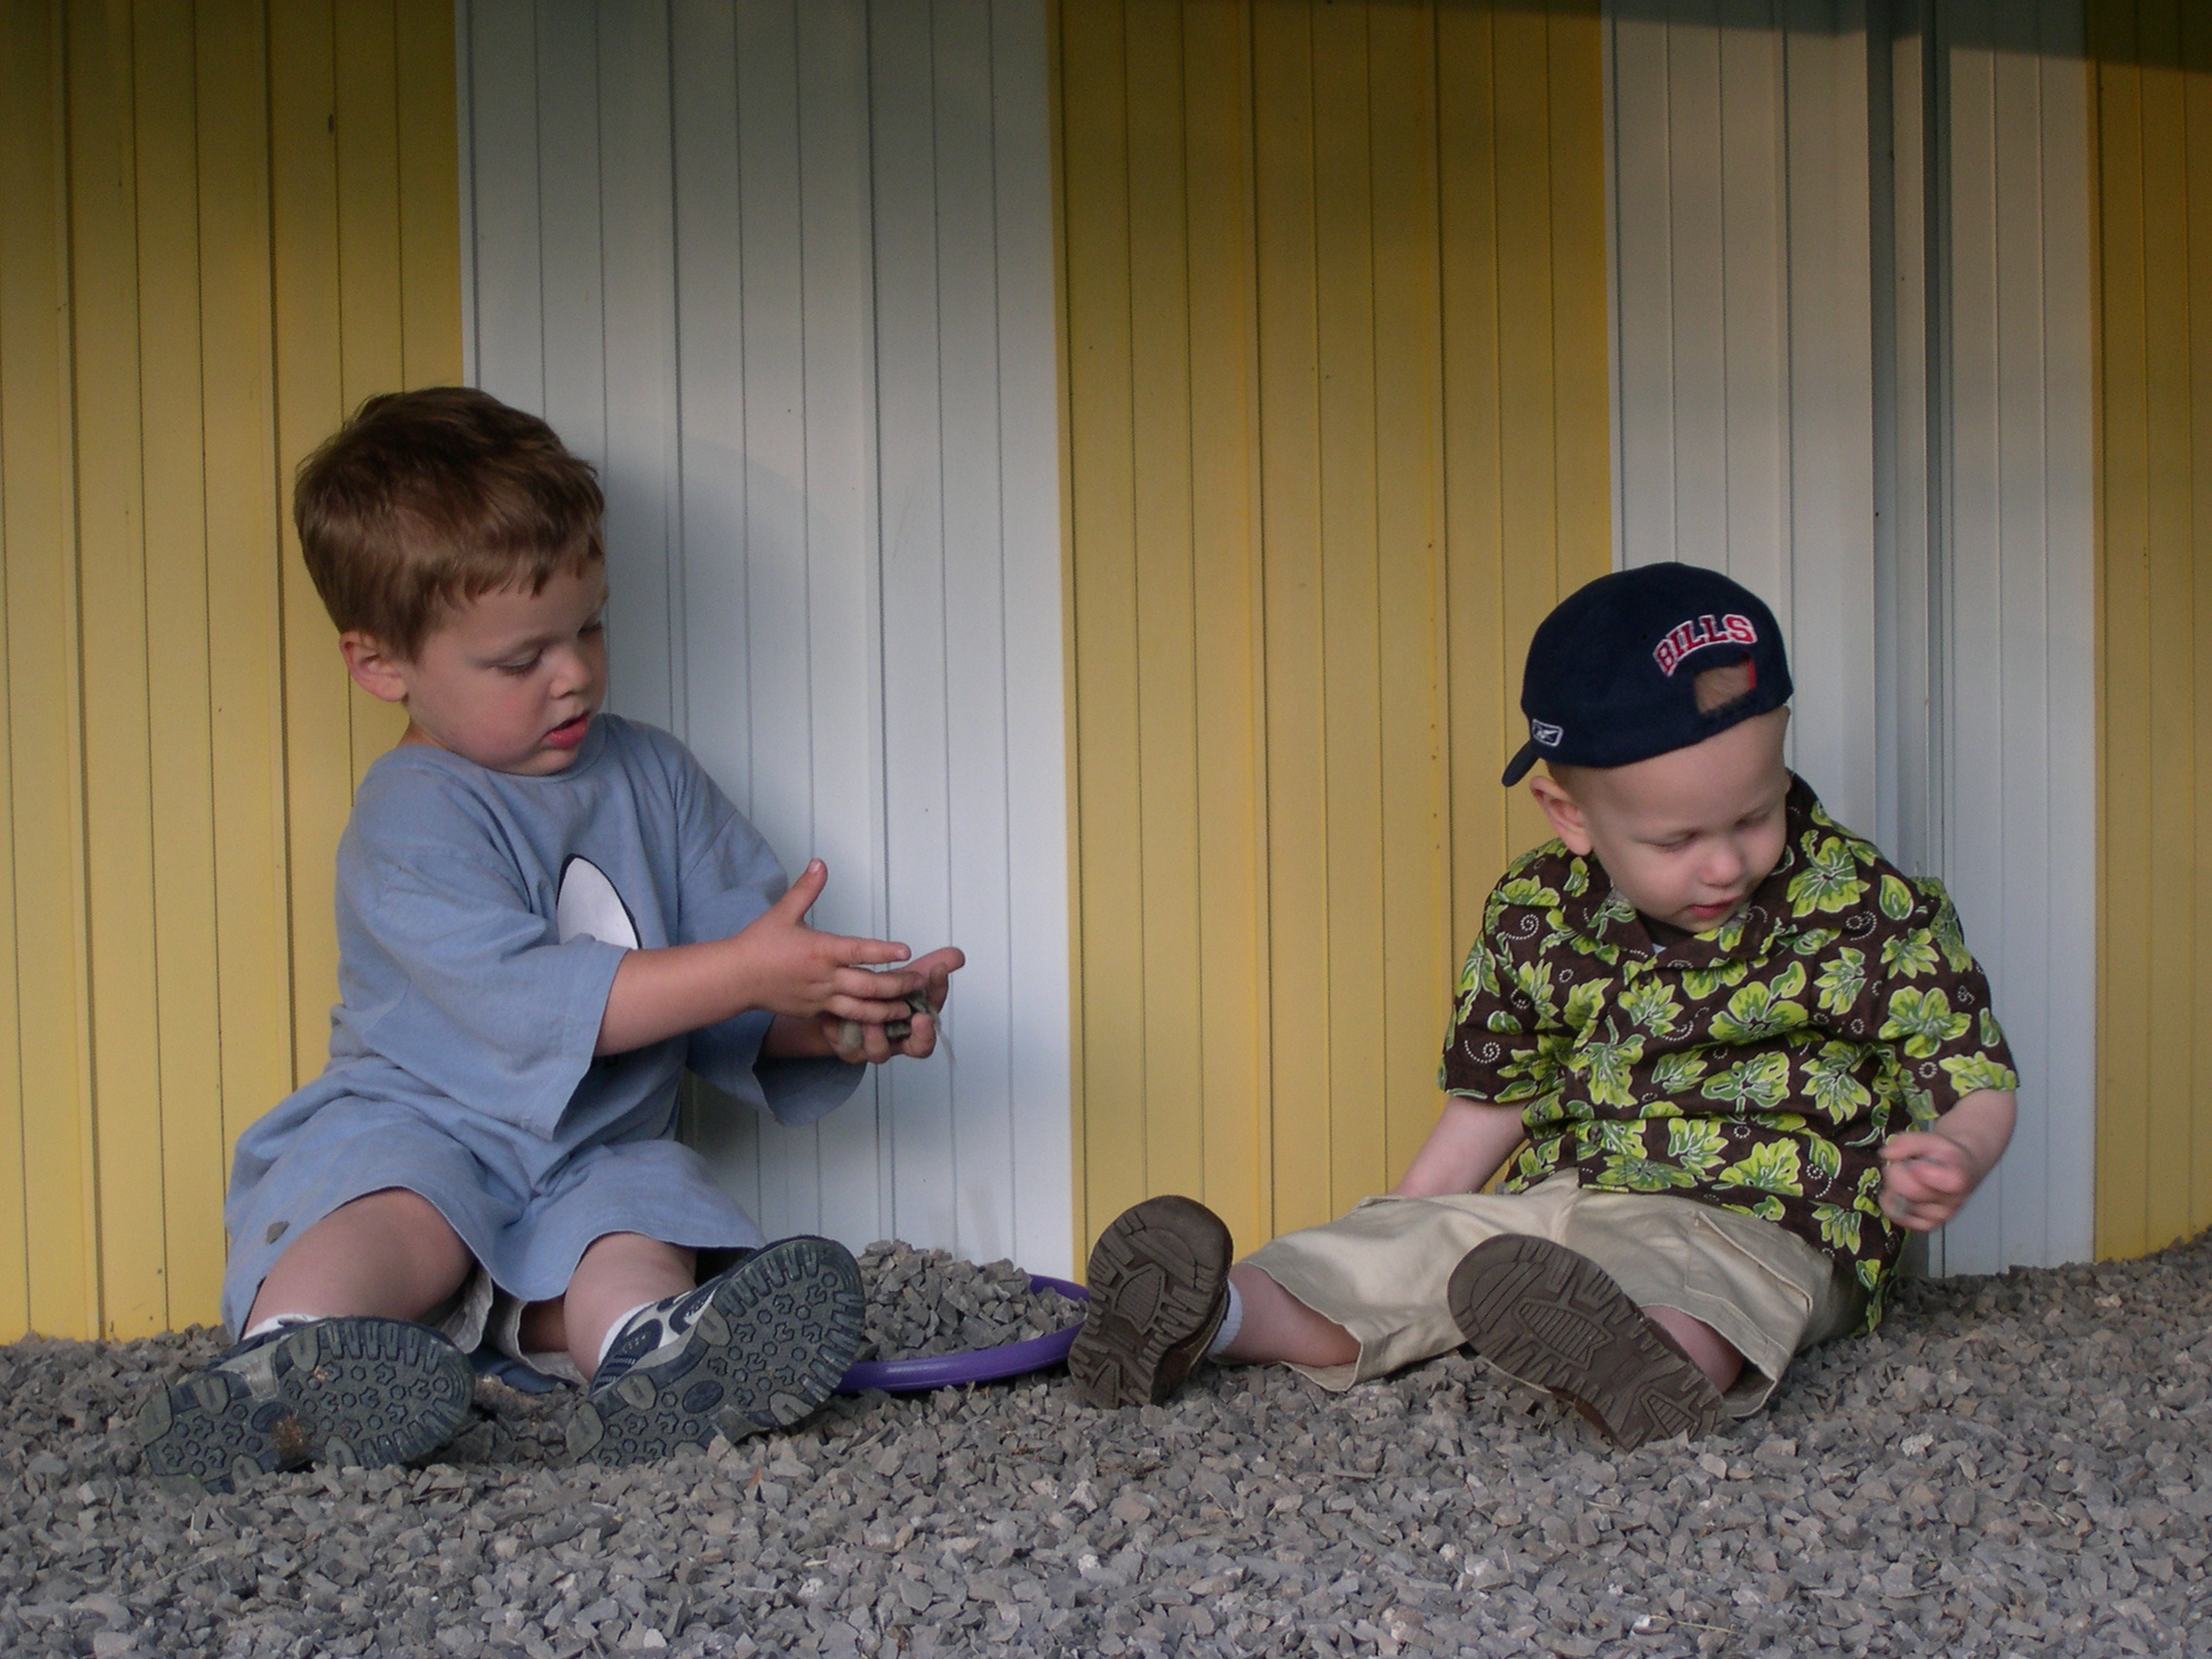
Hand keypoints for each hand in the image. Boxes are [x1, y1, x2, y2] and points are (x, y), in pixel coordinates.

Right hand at [733, 860, 930, 1023]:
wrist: (735, 978)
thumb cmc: (758, 945)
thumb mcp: (783, 912)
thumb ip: (806, 889)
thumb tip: (820, 863)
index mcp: (820, 950)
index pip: (858, 951)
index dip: (884, 951)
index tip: (906, 950)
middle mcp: (824, 977)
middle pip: (869, 986)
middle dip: (898, 986)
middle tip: (920, 982)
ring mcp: (821, 998)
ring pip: (861, 1010)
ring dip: (887, 1011)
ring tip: (908, 1009)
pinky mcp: (816, 1012)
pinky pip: (845, 1019)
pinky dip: (866, 1021)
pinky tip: (882, 1021)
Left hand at [820, 946, 964, 1063]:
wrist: (846, 1005)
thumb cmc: (881, 995)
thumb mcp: (906, 977)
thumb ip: (931, 967)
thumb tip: (957, 955)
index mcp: (917, 1023)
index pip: (935, 1015)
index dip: (938, 993)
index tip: (938, 973)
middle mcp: (899, 1039)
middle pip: (919, 1047)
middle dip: (923, 1035)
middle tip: (922, 1018)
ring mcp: (876, 1046)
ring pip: (880, 1052)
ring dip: (878, 1037)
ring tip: (873, 1020)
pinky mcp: (851, 1049)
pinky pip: (851, 1050)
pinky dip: (849, 1036)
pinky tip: (845, 1020)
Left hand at [1877, 1089, 2014, 1231]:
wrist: (1960, 1169)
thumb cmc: (1946, 1155)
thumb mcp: (1931, 1138)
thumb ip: (1908, 1142)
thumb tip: (1887, 1153)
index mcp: (1956, 1179)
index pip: (1931, 1179)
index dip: (1917, 1169)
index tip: (1918, 1162)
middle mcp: (1951, 1203)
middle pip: (1910, 1191)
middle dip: (1899, 1173)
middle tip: (1906, 1164)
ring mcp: (1939, 1217)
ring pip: (1900, 1204)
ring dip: (1894, 1188)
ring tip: (1907, 1179)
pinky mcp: (1925, 1225)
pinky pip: (1897, 1216)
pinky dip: (1892, 1202)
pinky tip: (1901, 1192)